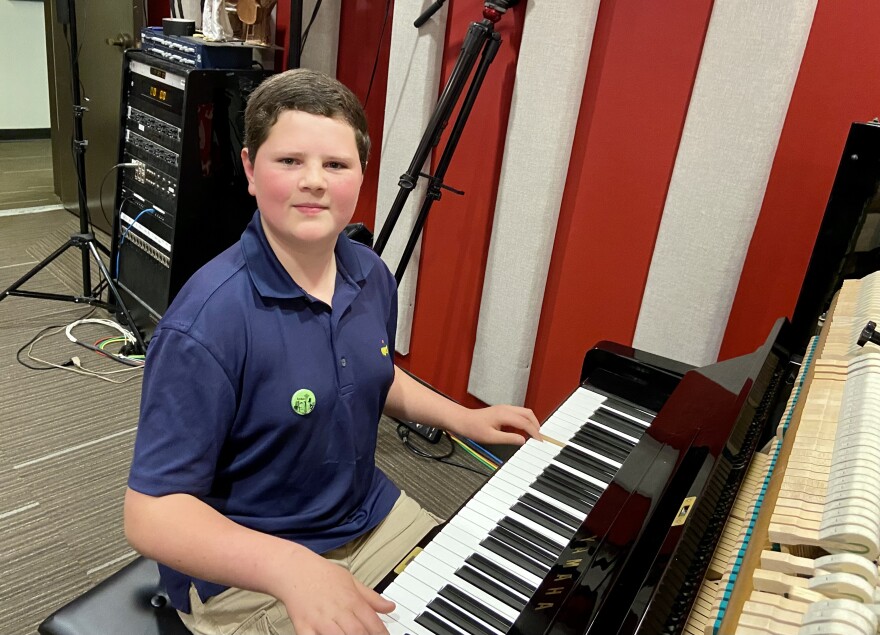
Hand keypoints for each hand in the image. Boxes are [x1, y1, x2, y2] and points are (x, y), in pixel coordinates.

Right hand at [277, 549, 393, 634]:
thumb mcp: (351, 581)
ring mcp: (320, 620)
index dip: (381, 634)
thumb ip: (371, 597)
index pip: (372, 622)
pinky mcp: (303, 626)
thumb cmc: (323, 575)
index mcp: (351, 600)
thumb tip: (390, 607)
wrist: (295, 569)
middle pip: (358, 633)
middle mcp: (337, 611)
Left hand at [459, 404, 540, 445]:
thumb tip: (522, 441)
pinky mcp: (502, 410)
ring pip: (524, 412)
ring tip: (534, 433)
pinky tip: (524, 428)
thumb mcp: (491, 437)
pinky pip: (519, 412)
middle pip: (528, 414)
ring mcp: (504, 408)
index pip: (525, 423)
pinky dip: (525, 420)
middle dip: (536, 425)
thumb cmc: (473, 428)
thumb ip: (508, 439)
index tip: (539, 441)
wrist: (463, 420)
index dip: (534, 432)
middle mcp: (506, 409)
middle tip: (539, 437)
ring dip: (531, 421)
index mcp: (504, 415)